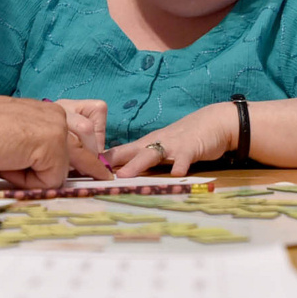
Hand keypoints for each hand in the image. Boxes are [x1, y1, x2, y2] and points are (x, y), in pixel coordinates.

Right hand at [0, 94, 111, 189]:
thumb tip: (47, 168)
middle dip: (95, 165)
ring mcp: (57, 128)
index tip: (99, 162)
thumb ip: (34, 145)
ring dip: (44, 175)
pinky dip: (28, 182)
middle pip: (88, 143)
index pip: (81, 128)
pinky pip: (50, 180)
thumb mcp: (13, 135)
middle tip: (107, 178)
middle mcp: (56, 114)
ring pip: (69, 165)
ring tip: (20, 168)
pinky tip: (7, 165)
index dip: (90, 148)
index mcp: (46, 109)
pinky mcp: (53, 145)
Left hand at [105, 103, 238, 177]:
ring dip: (139, 164)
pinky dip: (180, 165)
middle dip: (113, 162)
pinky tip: (176, 175)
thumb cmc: (184, 138)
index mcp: (146, 144)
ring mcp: (173, 144)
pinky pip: (185, 157)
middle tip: (95, 172)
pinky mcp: (192, 148)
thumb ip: (144, 159)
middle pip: (131, 151)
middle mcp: (156, 143)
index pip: (120, 152)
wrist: (213, 122)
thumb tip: (121, 174)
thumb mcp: (161, 148)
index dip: (102, 160)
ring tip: (126, 175)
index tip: (83, 168)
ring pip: (153, 154)